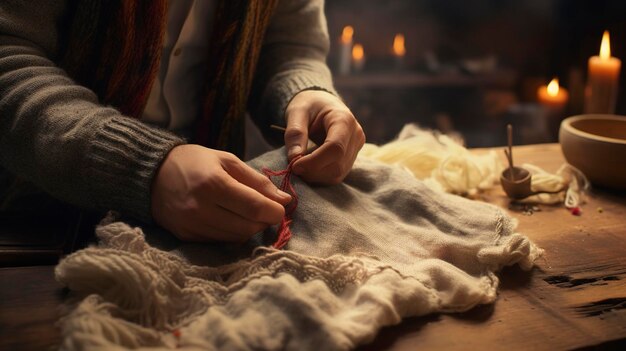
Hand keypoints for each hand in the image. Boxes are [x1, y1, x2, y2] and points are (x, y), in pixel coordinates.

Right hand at [151, 145, 291, 241]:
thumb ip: (257, 181)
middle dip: (264, 221)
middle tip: (266, 209)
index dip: (274, 211)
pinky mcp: (185, 237)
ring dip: (250, 228)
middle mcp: (201, 208)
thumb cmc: (194, 162)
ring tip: (248, 213)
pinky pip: (220, 241)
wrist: (150, 174)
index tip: (281, 208)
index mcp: (213, 184)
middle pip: (248, 227)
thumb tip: (284, 200)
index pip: (254, 207)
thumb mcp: (227, 160)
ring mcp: (191, 226)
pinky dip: (232, 233)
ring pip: (236, 238)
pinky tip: (229, 219)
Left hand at [284, 90, 364, 183]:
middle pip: (338, 164)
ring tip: (300, 166)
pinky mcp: (352, 157)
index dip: (314, 162)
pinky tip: (309, 168)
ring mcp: (356, 147)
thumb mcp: (297, 112)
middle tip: (293, 167)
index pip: (335, 148)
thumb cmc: (309, 105)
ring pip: (338, 173)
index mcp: (344, 119)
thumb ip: (295, 133)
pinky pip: (337, 174)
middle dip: (313, 171)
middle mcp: (356, 135)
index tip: (294, 165)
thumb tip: (294, 158)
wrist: (321, 104)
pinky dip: (320, 176)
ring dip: (316, 176)